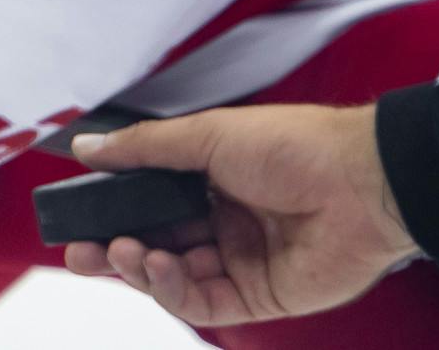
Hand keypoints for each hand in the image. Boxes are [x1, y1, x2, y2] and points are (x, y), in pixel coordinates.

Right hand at [61, 103, 418, 325]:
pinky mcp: (260, 296)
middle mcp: (224, 221)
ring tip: (123, 252)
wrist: (361, 183)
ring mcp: (241, 261)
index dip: (113, 211)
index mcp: (212, 179)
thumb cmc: (293, 145)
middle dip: (114, 249)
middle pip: (155, 244)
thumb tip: (87, 148)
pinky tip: (158, 268)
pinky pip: (204, 302)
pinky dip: (174, 289)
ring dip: (140, 267)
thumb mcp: (207, 136)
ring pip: (173, 277)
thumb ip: (144, 149)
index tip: (77, 215)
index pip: (150, 202)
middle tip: (79, 250)